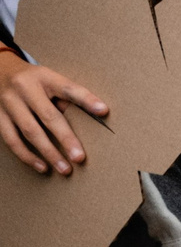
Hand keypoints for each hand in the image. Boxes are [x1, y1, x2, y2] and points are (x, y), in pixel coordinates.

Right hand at [0, 53, 107, 175]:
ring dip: (49, 153)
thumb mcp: (49, 80)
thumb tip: (93, 119)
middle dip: (66, 138)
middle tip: (80, 158)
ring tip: (65, 169)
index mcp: (43, 77)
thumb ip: (65, 97)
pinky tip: (43, 167)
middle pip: (48, 116)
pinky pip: (11, 139)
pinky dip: (27, 155)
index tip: (104, 111)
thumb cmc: (34, 81)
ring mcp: (8, 102)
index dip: (86, 99)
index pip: (67, 88)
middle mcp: (24, 88)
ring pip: (29, 131)